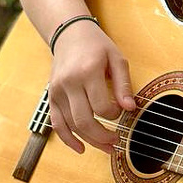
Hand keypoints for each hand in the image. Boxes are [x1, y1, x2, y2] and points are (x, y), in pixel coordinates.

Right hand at [48, 25, 135, 153]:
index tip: (122, 111)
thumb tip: (131, 108)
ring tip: (106, 147)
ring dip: (89, 141)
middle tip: (116, 142)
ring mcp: (57, 91)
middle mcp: (69, 83)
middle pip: (84, 121)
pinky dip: (67, 138)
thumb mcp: (117, 59)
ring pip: (71, 125)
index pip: (101, 107)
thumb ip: (124, 85)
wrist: (69, 34)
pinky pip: (56, 123)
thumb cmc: (96, 46)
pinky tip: (80, 148)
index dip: (114, 115)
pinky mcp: (51, 96)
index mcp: (87, 72)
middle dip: (102, 137)